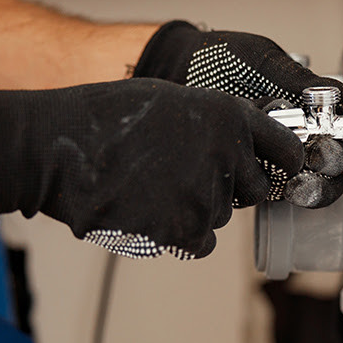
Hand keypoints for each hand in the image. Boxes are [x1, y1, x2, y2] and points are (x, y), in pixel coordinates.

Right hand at [0, 78, 303, 258]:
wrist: (57, 145)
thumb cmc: (105, 117)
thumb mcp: (173, 100)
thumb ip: (214, 123)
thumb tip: (238, 145)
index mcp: (229, 117)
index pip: (285, 149)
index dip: (283, 162)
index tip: (280, 169)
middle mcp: (227, 155)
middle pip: (254, 189)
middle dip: (231, 186)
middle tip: (189, 176)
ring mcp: (206, 196)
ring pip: (220, 216)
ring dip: (196, 208)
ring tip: (152, 187)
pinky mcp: (182, 230)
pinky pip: (201, 242)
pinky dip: (181, 234)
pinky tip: (151, 211)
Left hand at [134, 21, 342, 207]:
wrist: (173, 68)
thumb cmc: (220, 59)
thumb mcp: (264, 62)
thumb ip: (299, 81)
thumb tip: (339, 94)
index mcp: (309, 111)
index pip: (342, 135)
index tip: (331, 135)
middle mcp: (295, 138)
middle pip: (330, 167)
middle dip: (327, 166)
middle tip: (312, 157)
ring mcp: (271, 160)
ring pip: (304, 187)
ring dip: (304, 186)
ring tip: (292, 177)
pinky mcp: (245, 177)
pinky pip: (264, 193)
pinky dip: (265, 190)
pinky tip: (257, 178)